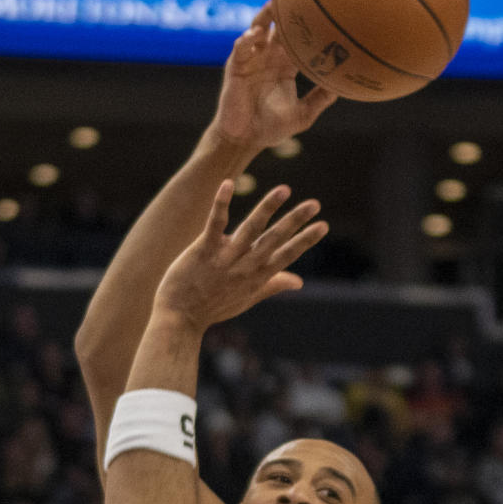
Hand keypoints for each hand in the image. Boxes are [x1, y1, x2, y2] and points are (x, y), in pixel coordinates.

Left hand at [153, 179, 327, 331]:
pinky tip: (228, 184)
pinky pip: (215, 224)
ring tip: (284, 189)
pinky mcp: (203, 251)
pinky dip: (222, 204)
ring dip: (267, 208)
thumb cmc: (213, 307)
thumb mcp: (248, 298)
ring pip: (250, 229)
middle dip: (295, 221)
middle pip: (274, 240)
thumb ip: (273, 285)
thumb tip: (299, 281)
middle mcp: (244, 267)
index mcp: (256, 277)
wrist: (179, 319)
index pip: (286, 255)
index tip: (323, 225)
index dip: (305, 240)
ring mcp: (224, 259)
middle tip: (315, 203)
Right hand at [210, 4, 335, 153]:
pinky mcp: (236, 67)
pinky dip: (247, 38)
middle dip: (286, 10)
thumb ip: (321, 98)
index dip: (307, 25)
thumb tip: (344, 86)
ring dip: (265, 16)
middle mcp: (269, 57)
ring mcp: (252, 60)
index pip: (297, 38)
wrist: (246, 140)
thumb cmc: (272, 128)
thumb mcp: (304, 113)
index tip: (323, 11)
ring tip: (274, 4)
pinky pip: (241, 48)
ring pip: (258, 29)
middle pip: (278, 26)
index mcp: (285, 65)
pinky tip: (256, 34)